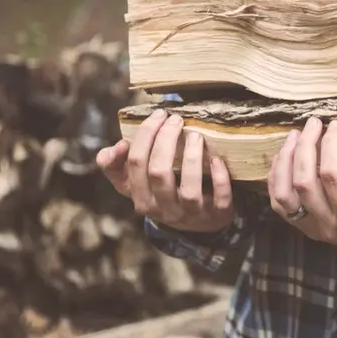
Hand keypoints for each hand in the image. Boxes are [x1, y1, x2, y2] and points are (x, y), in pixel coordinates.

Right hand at [96, 109, 234, 232]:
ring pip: (189, 190)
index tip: (158, 115)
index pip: (135, 163)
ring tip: (196, 135)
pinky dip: (219, 179)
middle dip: (166, 140)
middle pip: (159, 173)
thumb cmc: (162, 192)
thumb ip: (116, 165)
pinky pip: (220, 199)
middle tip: (176, 119)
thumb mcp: (134, 182)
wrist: (196, 223)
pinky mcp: (217, 216)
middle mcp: (163, 209)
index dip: (145, 135)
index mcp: (140, 198)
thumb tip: (117, 146)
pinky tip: (216, 159)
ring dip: (192, 158)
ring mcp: (191, 215)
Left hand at [268, 117, 336, 255]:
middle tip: (314, 122)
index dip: (330, 146)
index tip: (336, 125)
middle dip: (306, 147)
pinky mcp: (302, 226)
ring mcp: (312, 228)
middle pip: (304, 182)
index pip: (333, 176)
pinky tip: (285, 155)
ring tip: (295, 135)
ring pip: (284, 194)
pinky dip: (277, 177)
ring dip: (285, 161)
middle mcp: (329, 226)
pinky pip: (278, 203)